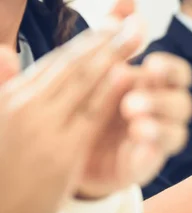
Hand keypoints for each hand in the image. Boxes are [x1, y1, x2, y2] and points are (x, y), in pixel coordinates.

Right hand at [0, 22, 132, 212]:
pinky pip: (90, 114)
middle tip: (130, 21)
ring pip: (83, 84)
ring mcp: (44, 131)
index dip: (87, 40)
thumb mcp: (0, 120)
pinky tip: (126, 74)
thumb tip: (5, 54)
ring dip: (111, 56)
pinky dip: (108, 91)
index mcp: (12, 99)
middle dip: (105, 40)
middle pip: (73, 66)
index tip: (111, 24)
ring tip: (133, 35)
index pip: (56, 62)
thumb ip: (4, 85)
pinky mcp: (62, 154)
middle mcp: (26, 109)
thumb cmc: (3, 166)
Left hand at [76, 53, 191, 198]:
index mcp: (156, 86)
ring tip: (134, 125)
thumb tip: (127, 14)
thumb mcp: (99, 73)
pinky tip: (136, 144)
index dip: (172, 70)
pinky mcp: (144, 164)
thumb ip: (116, 46)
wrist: (70, 145)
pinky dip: (150, 152)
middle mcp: (163, 112)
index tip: (152, 64)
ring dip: (159, 127)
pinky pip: (156, 160)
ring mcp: (157, 140)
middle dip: (161, 101)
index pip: (179, 75)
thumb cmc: (92, 102)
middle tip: (130, 103)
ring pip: (177, 134)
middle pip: (183, 104)